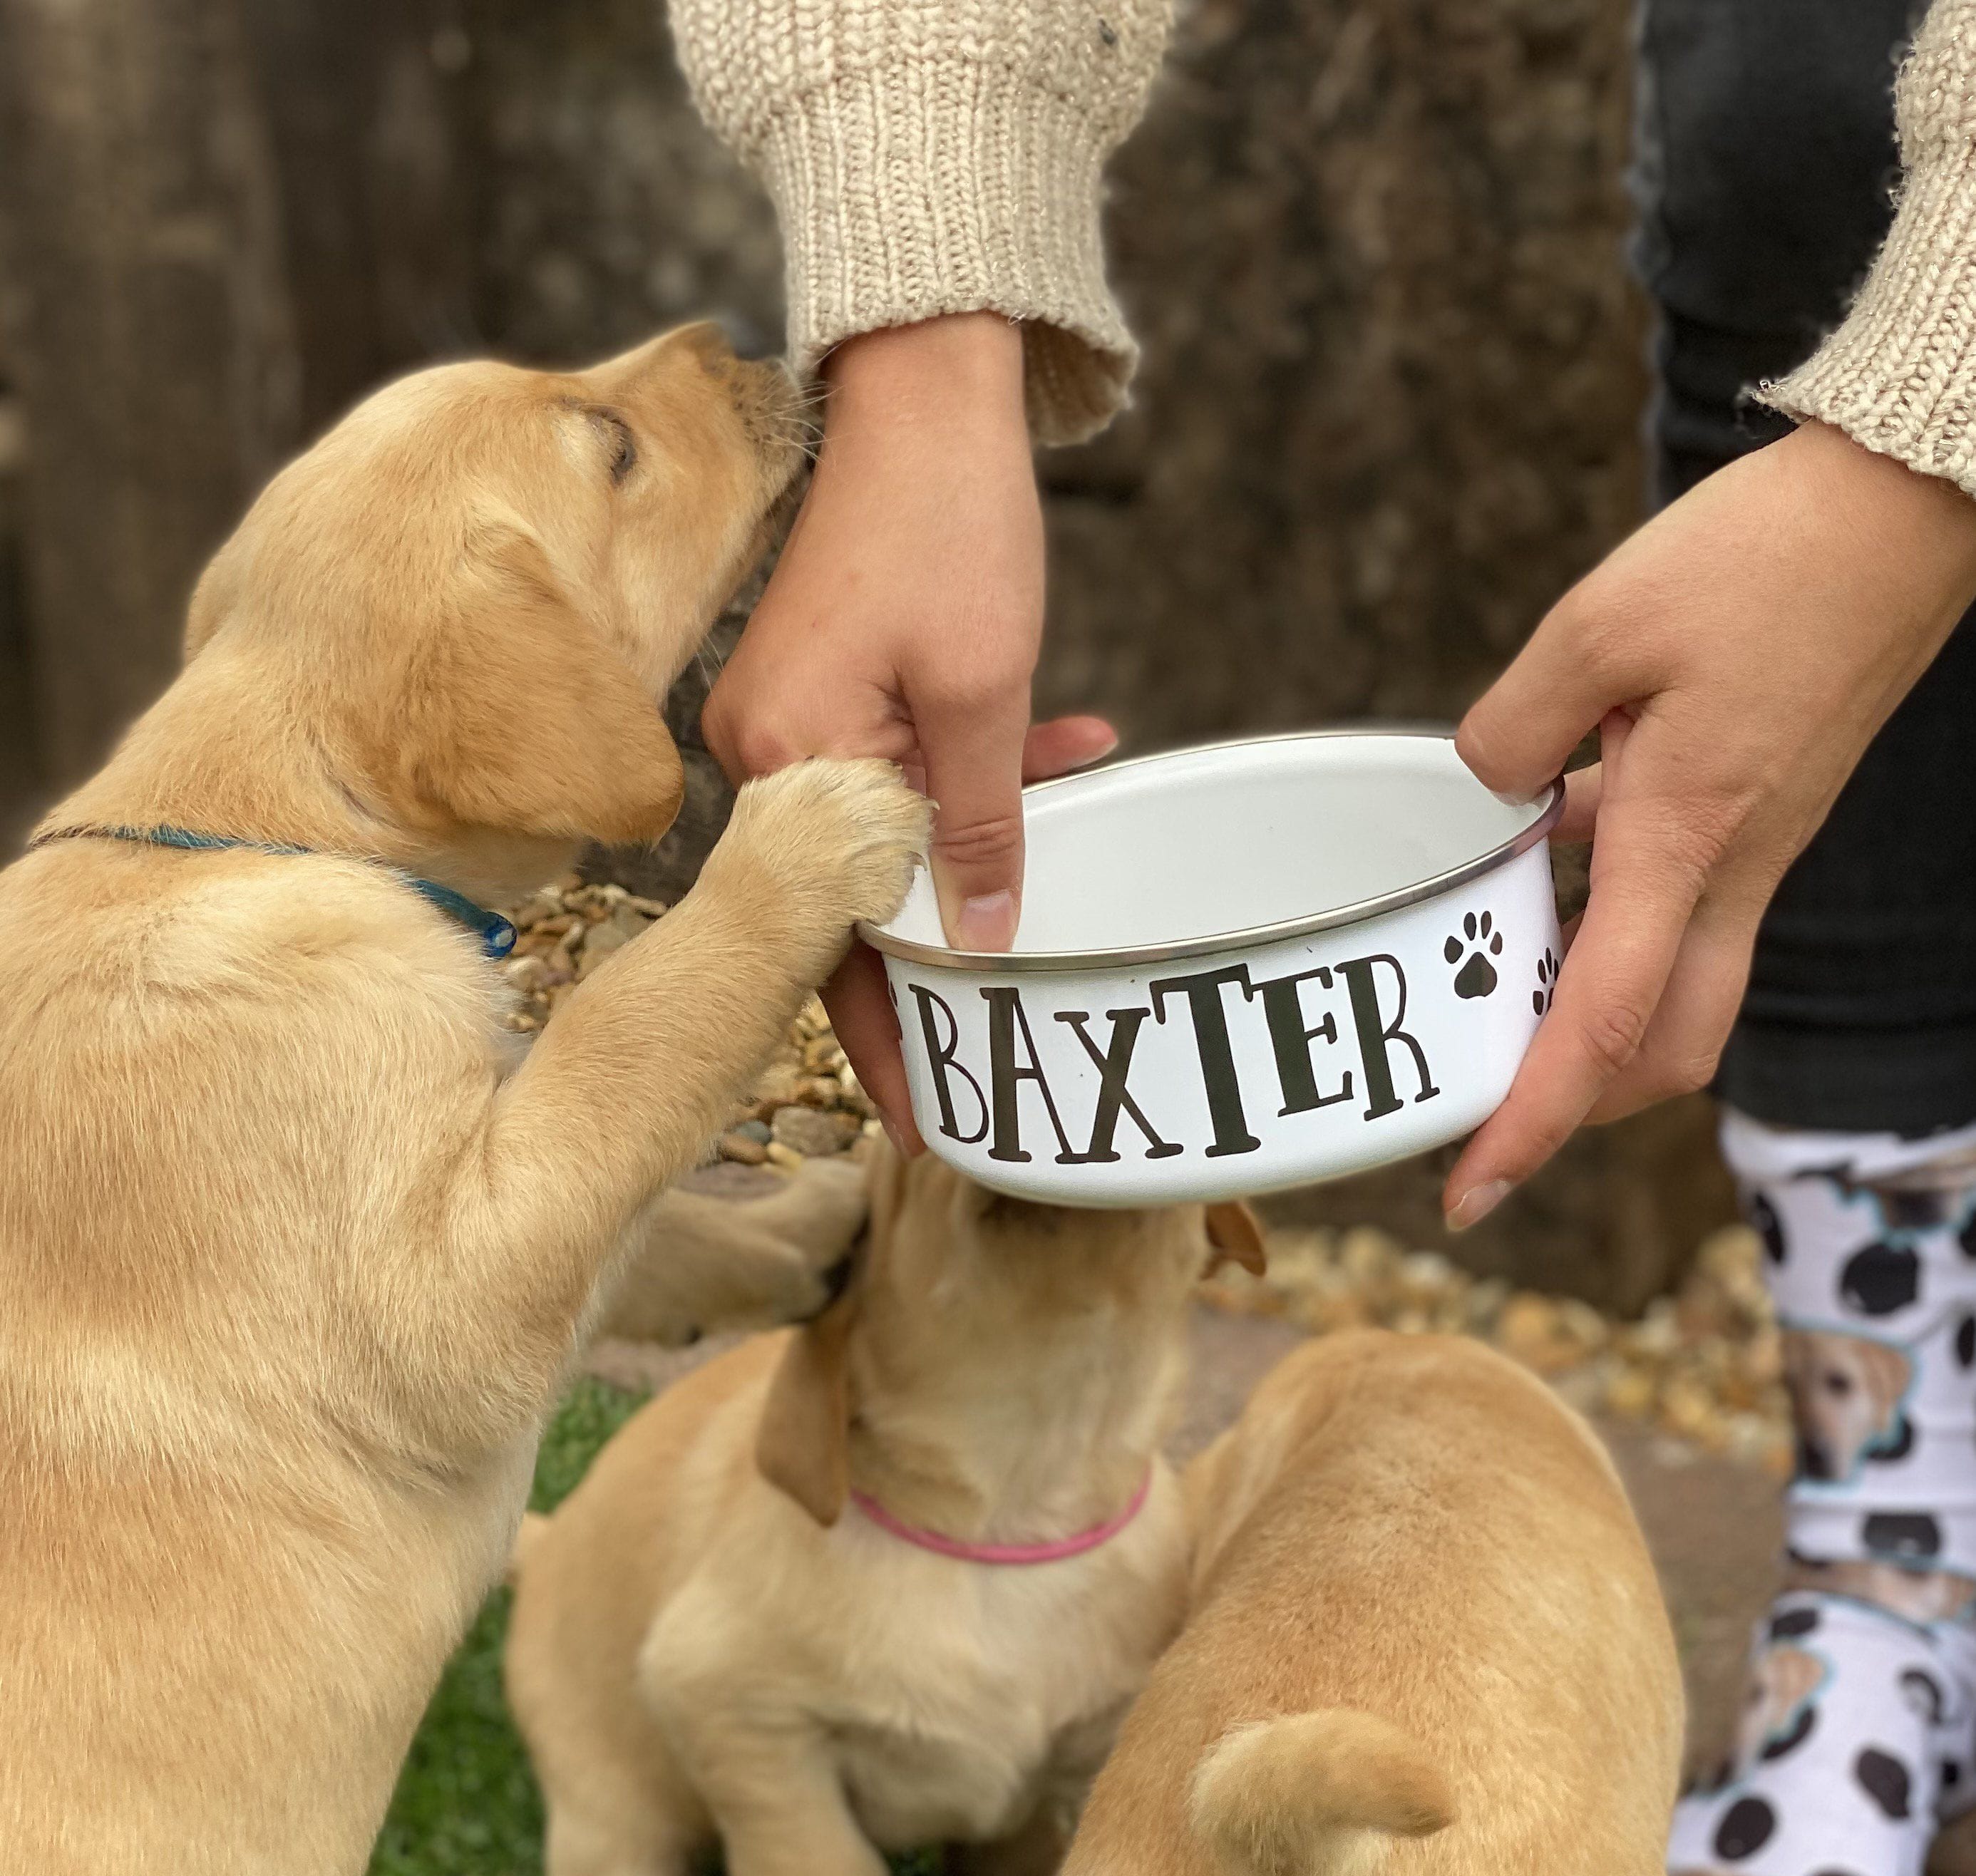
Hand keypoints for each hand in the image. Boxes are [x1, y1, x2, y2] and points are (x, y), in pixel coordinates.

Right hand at [702, 314, 1114, 1147]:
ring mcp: (789, 717)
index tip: (929, 1118)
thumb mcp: (983, 696)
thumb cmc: (949, 522)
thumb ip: (985, 829)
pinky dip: (971, 774)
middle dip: (955, 938)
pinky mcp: (824, 686)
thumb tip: (985, 947)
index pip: (832, 937)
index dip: (886, 1035)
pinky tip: (1067, 755)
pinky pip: (895, 766)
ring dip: (987, 837)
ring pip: (891, 827)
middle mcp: (761, 750)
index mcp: (781, 759)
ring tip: (1086, 836)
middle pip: (857, 892)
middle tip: (1022, 1018)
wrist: (923, 390)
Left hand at [1445, 421, 1975, 1228]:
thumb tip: (1479, 786)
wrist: (1903, 507)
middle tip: (1481, 1105)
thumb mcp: (1597, 626)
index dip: (1530, 1121)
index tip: (1470, 1189)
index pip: (1599, 1026)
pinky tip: (1542, 855)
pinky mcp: (1761, 809)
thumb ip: (1514, 727)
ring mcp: (1756, 847)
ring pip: (1674, 985)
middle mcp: (1732, 869)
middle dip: (1575, 1101)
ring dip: (1588, 1010)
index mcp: (1684, 841)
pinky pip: (1681, 904)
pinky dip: (1608, 913)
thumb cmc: (1768, 557)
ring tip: (1487, 988)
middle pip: (1660, 1047)